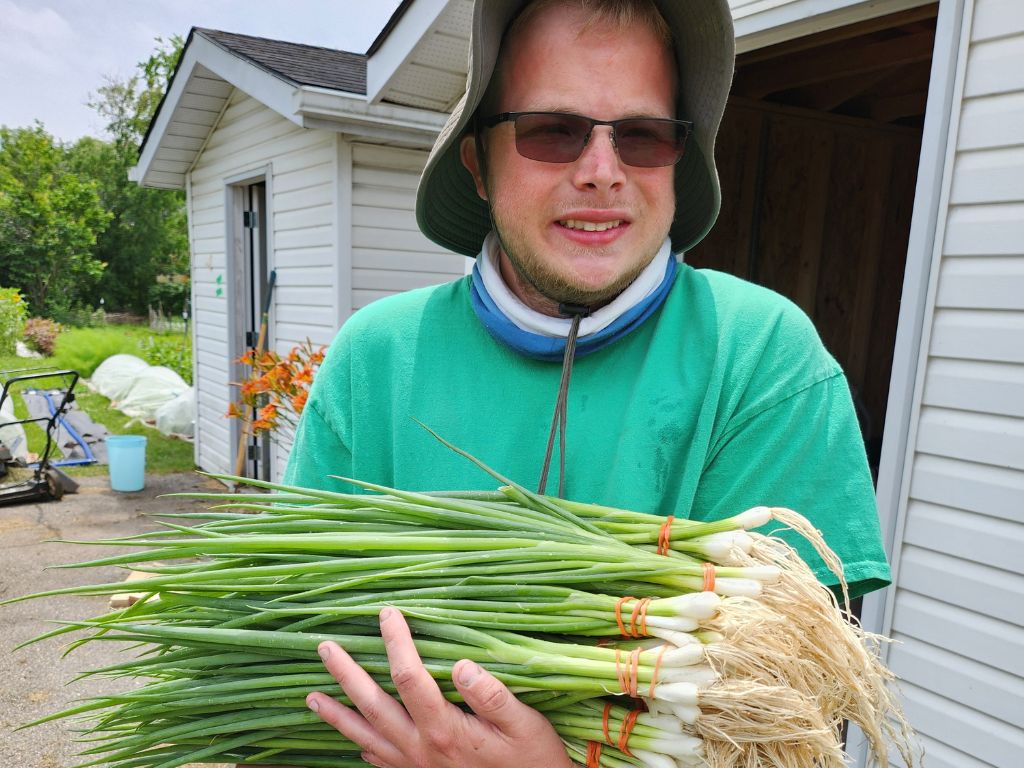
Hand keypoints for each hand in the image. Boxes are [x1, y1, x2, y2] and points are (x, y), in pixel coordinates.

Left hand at [306, 607, 572, 767]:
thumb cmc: (533, 759)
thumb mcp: (525, 725)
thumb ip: (492, 695)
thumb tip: (460, 664)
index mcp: (444, 729)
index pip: (409, 677)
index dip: (396, 642)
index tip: (388, 613)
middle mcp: (420, 748)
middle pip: (372, 705)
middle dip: (346, 673)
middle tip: (324, 647)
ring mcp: (414, 767)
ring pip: (365, 736)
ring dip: (336, 715)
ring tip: (311, 697)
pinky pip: (378, 761)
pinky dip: (359, 746)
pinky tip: (353, 738)